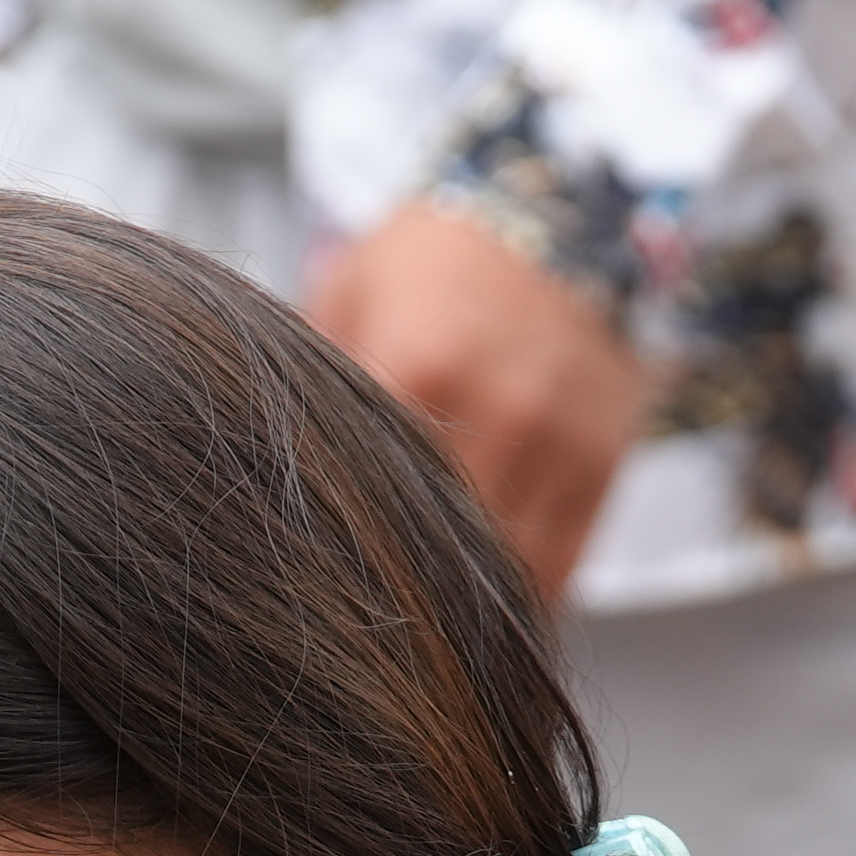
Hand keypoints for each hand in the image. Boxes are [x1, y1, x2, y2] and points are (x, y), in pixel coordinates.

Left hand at [311, 203, 650, 601]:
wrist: (565, 221)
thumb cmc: (438, 258)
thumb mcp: (353, 288)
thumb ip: (314, 377)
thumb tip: (257, 458)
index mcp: (418, 368)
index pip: (364, 491)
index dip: (328, 542)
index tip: (296, 571)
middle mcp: (495, 416)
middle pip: (434, 547)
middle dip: (391, 589)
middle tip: (348, 622)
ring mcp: (555, 448)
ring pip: (498, 572)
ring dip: (454, 608)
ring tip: (407, 633)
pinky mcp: (598, 470)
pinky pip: (554, 569)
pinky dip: (513, 602)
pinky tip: (472, 618)